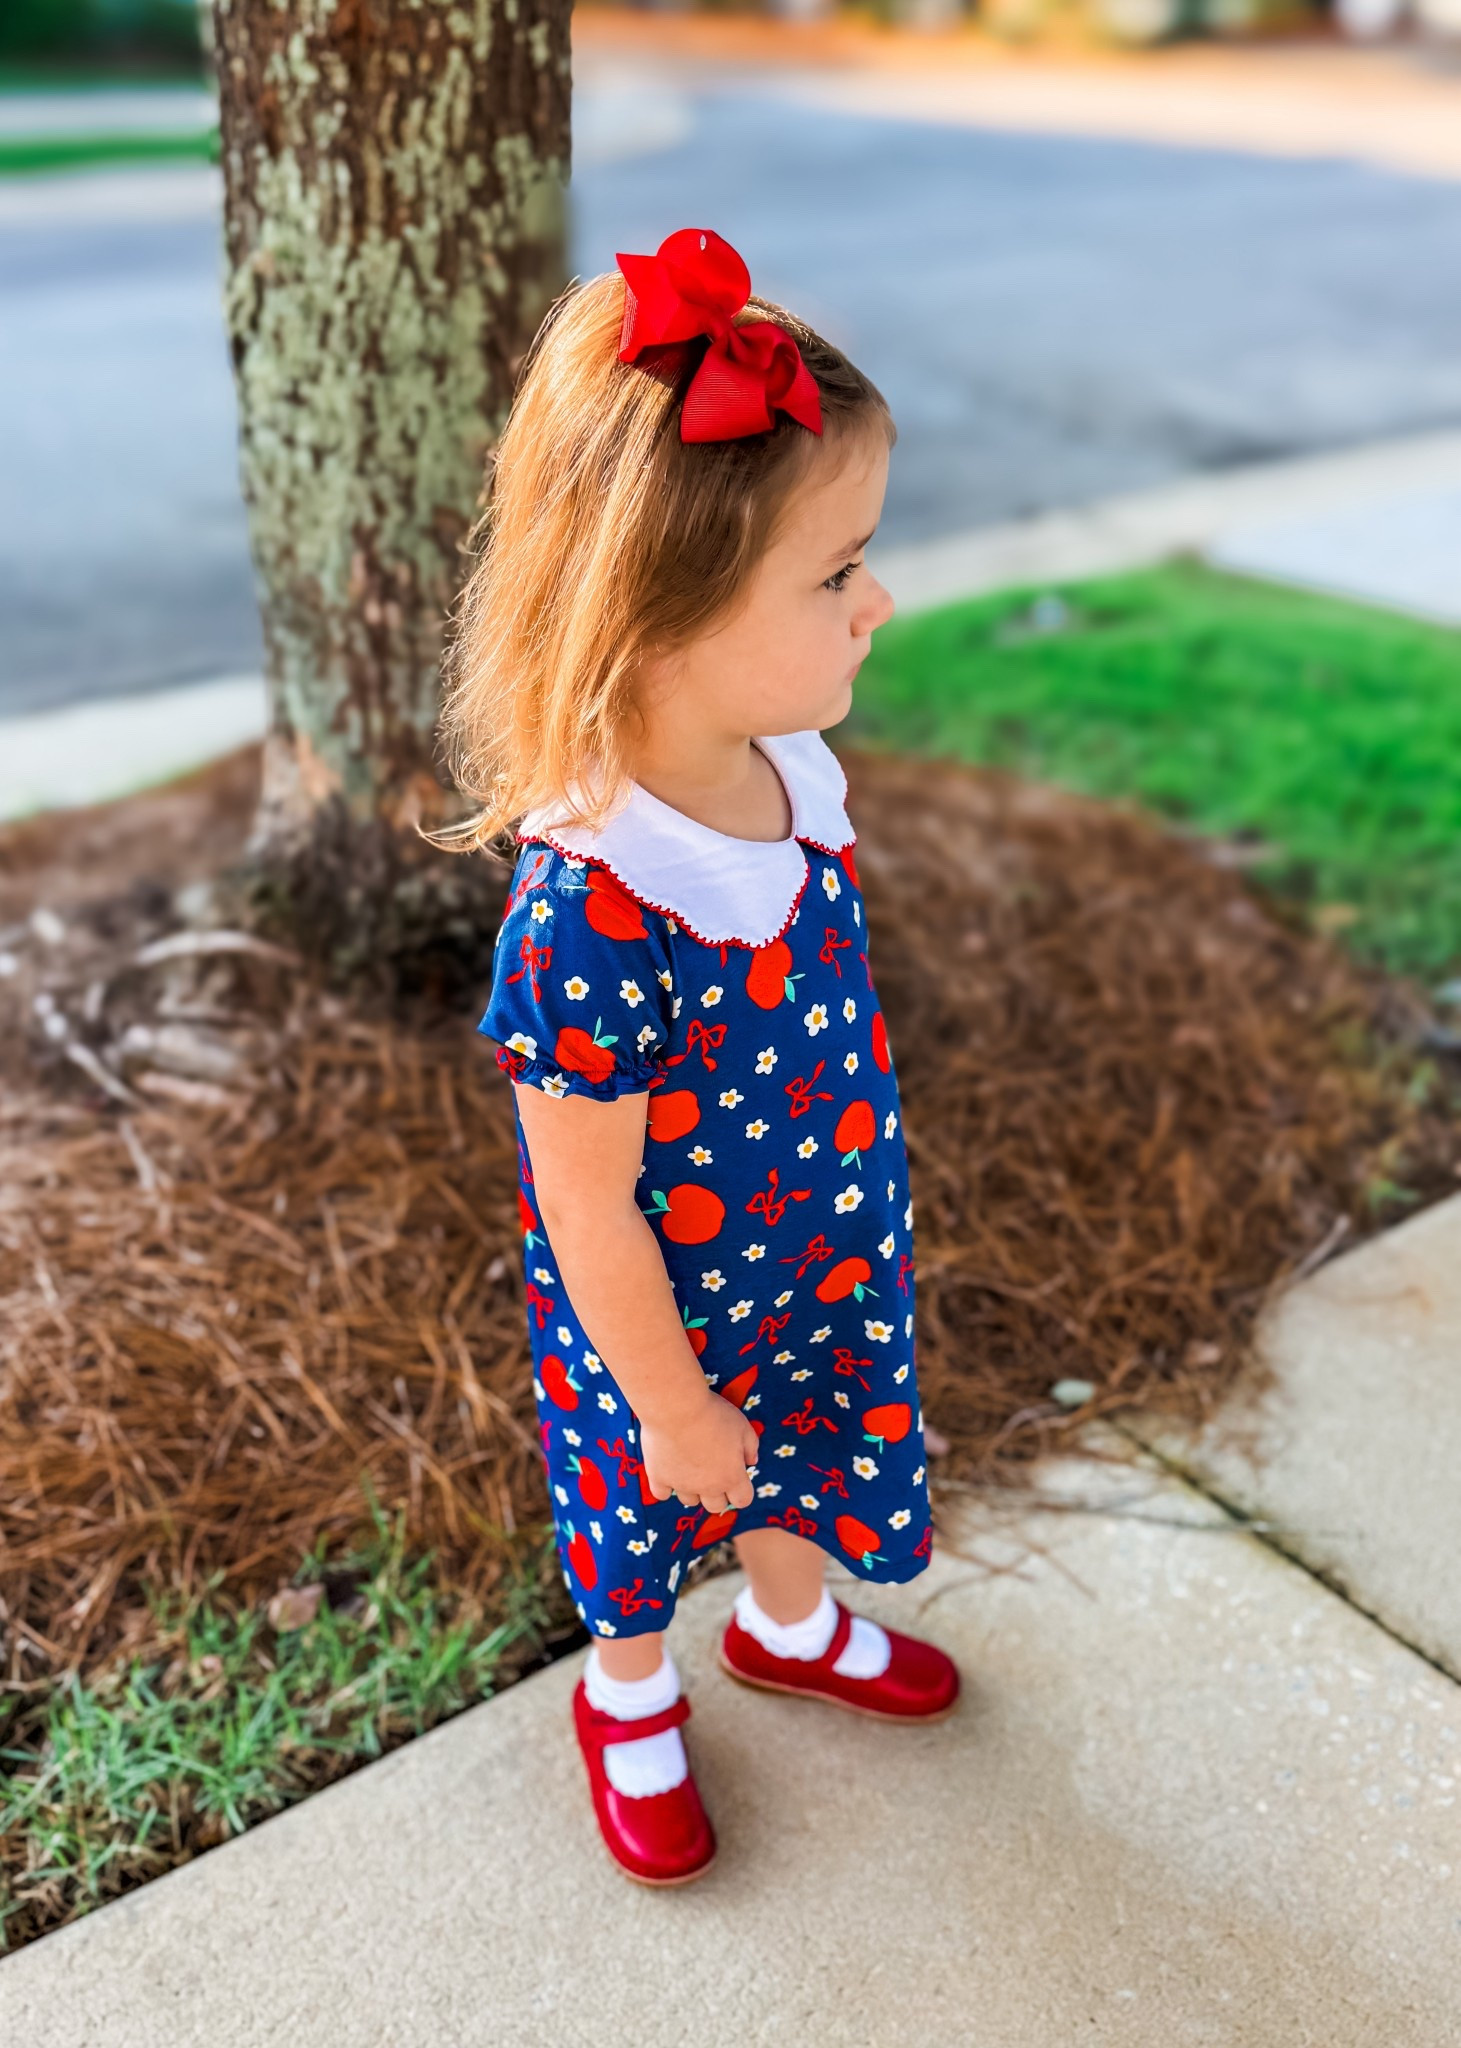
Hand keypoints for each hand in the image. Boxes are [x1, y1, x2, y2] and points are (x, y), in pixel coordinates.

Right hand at [640, 1391, 758, 1514]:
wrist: (676, 1407)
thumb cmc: (713, 1414)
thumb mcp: (742, 1426)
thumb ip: (751, 1447)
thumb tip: (751, 1461)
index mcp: (731, 1477)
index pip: (742, 1500)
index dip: (741, 1490)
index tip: (736, 1475)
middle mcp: (707, 1487)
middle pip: (715, 1506)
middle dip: (717, 1492)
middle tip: (712, 1470)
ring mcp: (681, 1485)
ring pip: (689, 1500)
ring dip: (692, 1488)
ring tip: (689, 1466)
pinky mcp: (658, 1477)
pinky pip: (662, 1494)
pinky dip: (665, 1486)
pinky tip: (668, 1470)